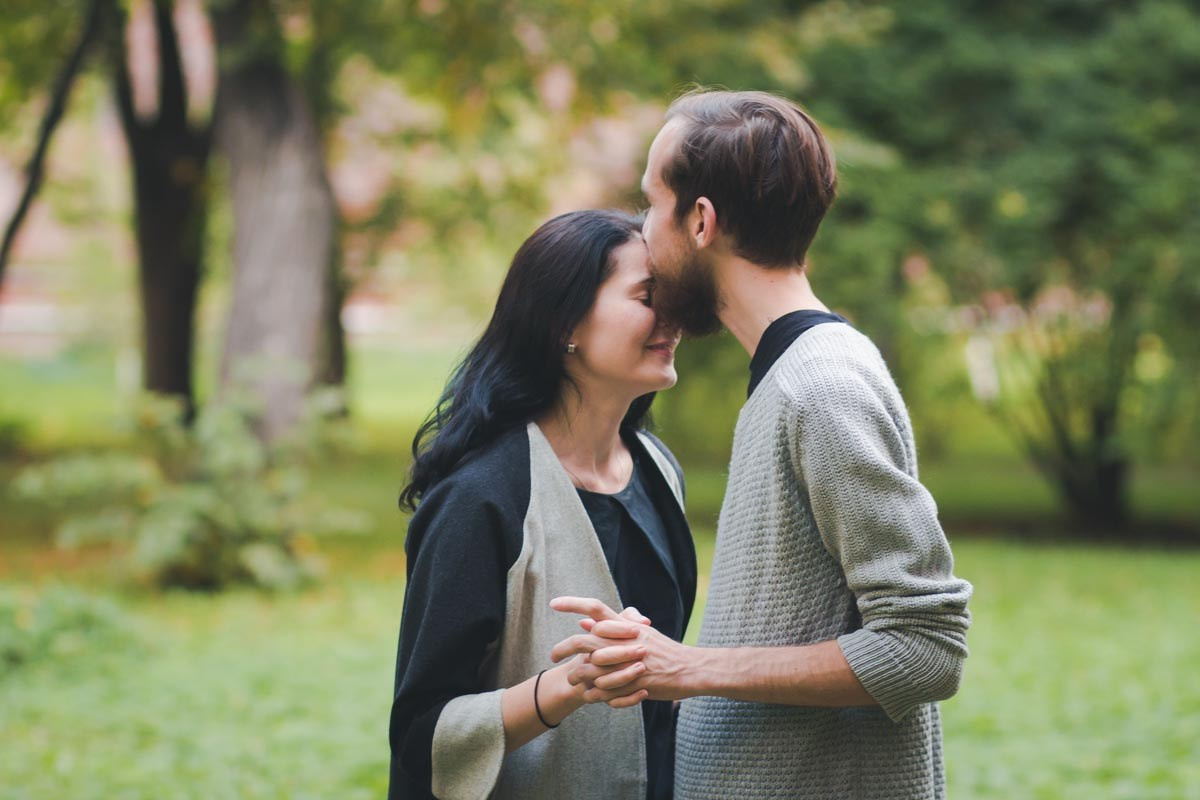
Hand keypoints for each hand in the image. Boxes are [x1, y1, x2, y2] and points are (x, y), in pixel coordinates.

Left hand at [551, 596, 695, 703]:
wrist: (689, 669)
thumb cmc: (664, 650)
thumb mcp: (641, 633)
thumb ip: (614, 626)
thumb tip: (585, 623)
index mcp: (625, 627)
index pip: (595, 607)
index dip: (573, 603)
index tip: (553, 603)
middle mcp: (623, 642)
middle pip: (583, 641)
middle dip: (563, 648)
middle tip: (552, 655)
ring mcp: (627, 664)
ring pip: (590, 669)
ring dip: (577, 676)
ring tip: (571, 681)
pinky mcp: (632, 684)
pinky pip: (605, 691)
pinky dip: (595, 694)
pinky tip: (590, 696)